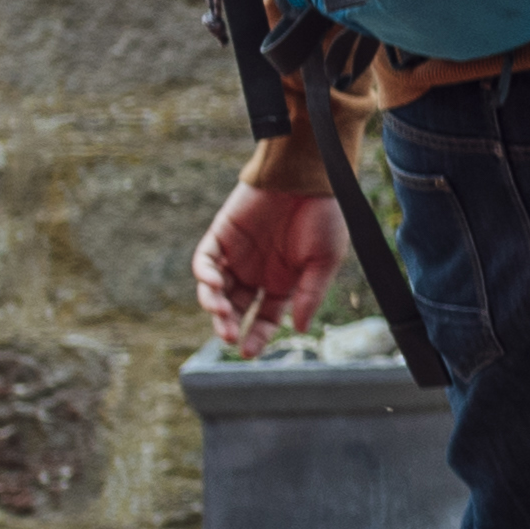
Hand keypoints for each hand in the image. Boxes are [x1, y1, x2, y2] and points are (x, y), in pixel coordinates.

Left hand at [193, 182, 342, 353]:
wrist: (308, 176)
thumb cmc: (324, 215)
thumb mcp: (325, 261)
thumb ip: (309, 294)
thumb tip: (297, 328)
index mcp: (283, 282)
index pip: (265, 316)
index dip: (257, 335)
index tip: (247, 352)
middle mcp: (257, 271)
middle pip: (235, 307)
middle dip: (229, 324)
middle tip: (229, 336)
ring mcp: (237, 254)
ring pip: (215, 288)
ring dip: (214, 303)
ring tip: (220, 311)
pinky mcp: (221, 235)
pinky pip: (205, 260)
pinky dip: (204, 274)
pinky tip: (213, 284)